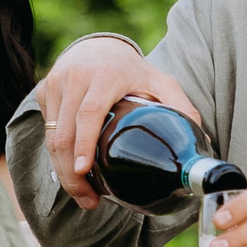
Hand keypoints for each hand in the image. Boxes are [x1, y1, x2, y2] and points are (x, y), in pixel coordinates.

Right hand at [34, 38, 198, 207]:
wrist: (99, 46)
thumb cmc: (133, 71)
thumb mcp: (161, 82)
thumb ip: (181, 107)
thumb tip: (203, 140)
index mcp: (105, 75)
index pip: (89, 113)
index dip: (85, 144)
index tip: (85, 171)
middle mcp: (75, 77)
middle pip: (65, 133)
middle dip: (72, 173)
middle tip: (88, 200)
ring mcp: (55, 84)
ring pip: (51, 136)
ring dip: (63, 170)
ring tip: (81, 194)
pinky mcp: (44, 91)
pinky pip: (47, 130)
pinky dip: (57, 156)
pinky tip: (73, 172)